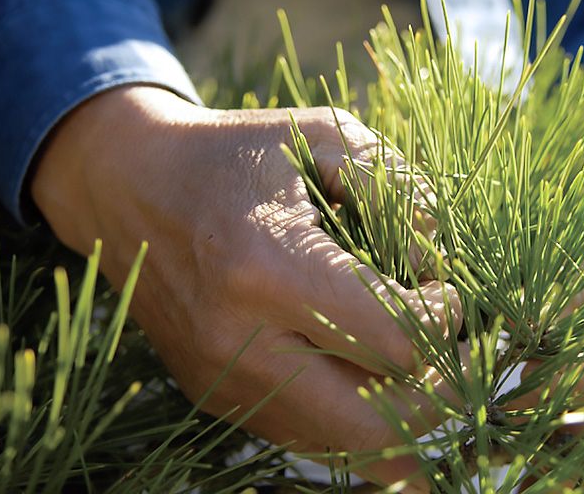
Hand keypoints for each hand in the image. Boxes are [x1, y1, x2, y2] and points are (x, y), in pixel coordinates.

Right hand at [31, 85, 459, 490]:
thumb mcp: (324, 135)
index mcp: (269, 266)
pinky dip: (356, 424)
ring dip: (402, 418)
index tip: (446, 291)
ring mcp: (224, 381)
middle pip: (375, 424)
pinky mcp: (215, 399)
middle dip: (439, 395)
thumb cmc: (236, 154)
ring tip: (425, 371)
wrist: (126, 185)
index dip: (443, 318)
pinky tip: (378, 387)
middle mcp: (241, 340)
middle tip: (457, 355)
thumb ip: (397, 186)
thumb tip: (439, 262)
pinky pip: (308, 439)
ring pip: (345, 447)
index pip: (393, 338)